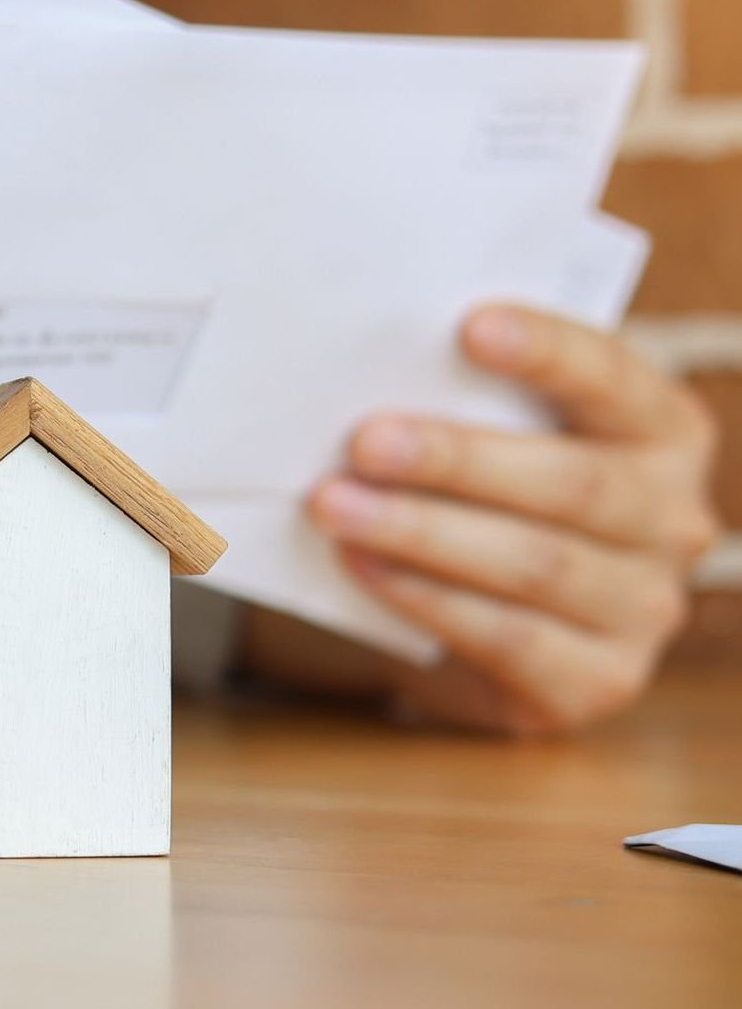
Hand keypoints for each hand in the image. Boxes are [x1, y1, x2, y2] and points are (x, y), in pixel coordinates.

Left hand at [306, 304, 717, 733]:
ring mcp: (645, 608)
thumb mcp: (491, 434)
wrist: (486, 624)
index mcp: (662, 431)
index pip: (613, 379)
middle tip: (362, 441)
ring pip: (533, 563)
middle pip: (571, 482)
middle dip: (457, 459)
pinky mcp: (598, 682)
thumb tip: (361, 361)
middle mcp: (675, 519)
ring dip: (422, 532)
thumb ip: (463, 395)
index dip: (548, 351)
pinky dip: (424, 598)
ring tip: (333, 504)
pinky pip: (507, 637)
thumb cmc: (483, 496)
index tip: (469, 326)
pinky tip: (361, 564)